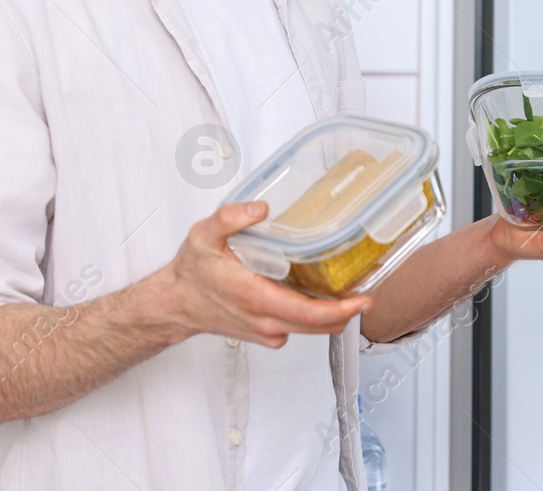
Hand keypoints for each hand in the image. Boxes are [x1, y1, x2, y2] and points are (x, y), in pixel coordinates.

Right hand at [151, 201, 370, 348]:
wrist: (175, 303)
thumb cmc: (191, 273)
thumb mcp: (204, 236)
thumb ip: (230, 218)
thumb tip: (259, 208)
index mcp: (255, 297)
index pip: (308, 313)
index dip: (341, 309)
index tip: (363, 299)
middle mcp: (264, 320)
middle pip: (318, 326)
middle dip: (347, 311)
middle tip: (367, 290)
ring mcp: (265, 331)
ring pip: (310, 329)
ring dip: (332, 314)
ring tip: (348, 291)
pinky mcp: (264, 334)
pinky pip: (297, 329)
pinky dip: (312, 317)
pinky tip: (315, 296)